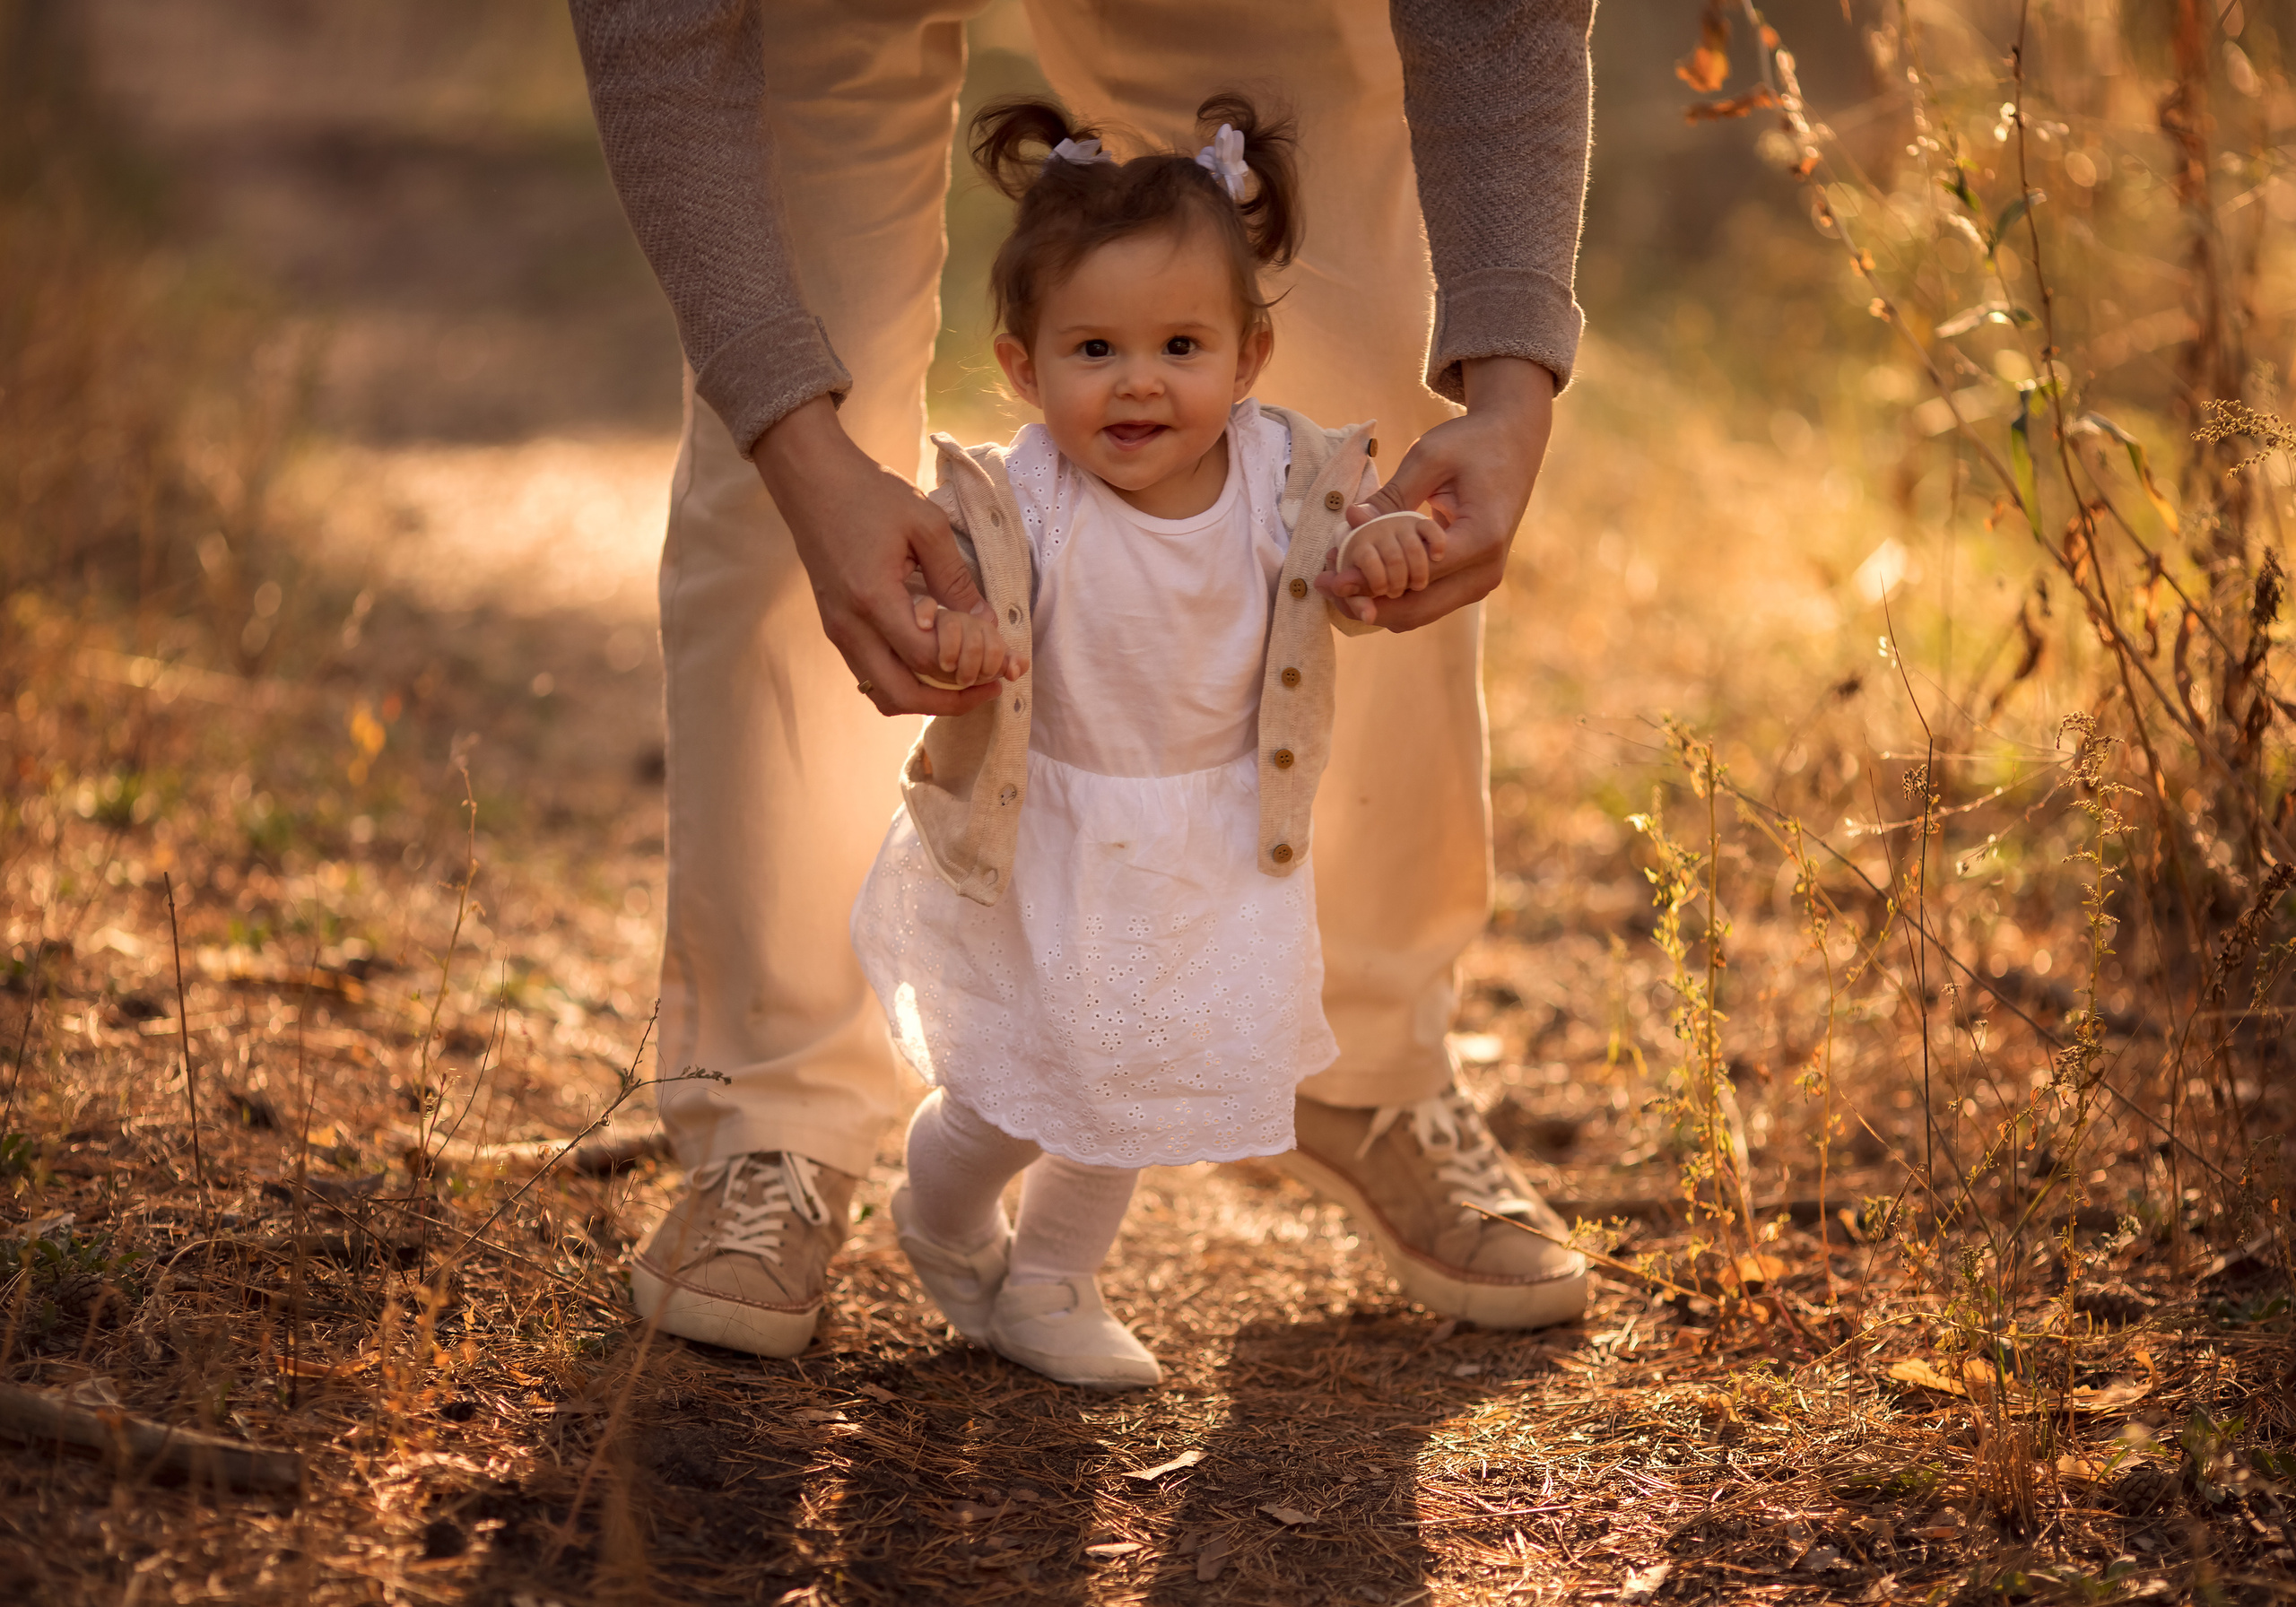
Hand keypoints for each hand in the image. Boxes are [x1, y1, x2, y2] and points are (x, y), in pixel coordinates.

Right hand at [754, 396, 1006, 716]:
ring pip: (881, 692)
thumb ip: (957, 579)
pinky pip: (870, 673)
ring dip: (925, 698)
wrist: (810, 478)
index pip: (927, 657)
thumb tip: (987, 623)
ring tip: (964, 683)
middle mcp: (849, 626)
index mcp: (873, 599)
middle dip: (950, 702)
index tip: (1003, 663)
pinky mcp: (835, 626)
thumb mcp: (926, 525)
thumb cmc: (868, 492)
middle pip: (901, 695)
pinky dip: (904, 681)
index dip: (970, 666)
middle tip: (988, 688)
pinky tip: (933, 663)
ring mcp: (837, 630)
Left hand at [1315, 357, 1555, 630]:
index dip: (1366, 579)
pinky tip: (1360, 573)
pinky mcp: (1471, 581)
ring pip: (1417, 614)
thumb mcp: (1428, 458)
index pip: (1416, 575)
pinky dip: (1392, 593)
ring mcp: (1481, 581)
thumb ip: (1392, 497)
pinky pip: (1426, 601)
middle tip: (1325, 582)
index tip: (1328, 574)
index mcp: (1482, 538)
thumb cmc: (1471, 443)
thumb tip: (1351, 523)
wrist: (1513, 442)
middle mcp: (1486, 570)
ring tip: (1337, 575)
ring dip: (1375, 600)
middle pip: (1415, 611)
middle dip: (1364, 601)